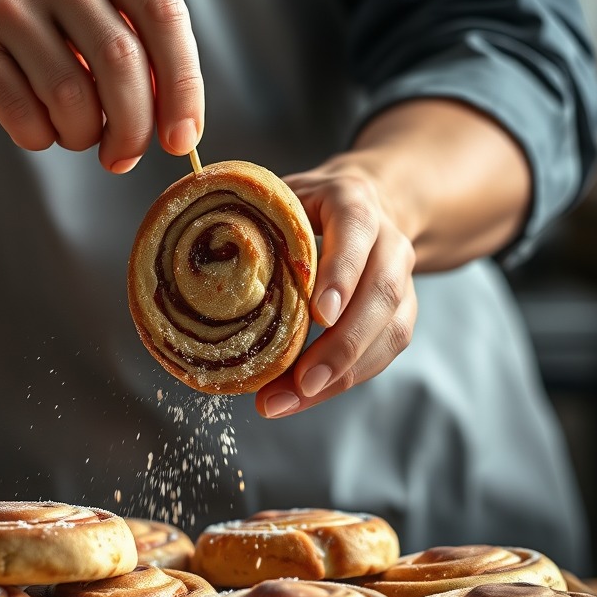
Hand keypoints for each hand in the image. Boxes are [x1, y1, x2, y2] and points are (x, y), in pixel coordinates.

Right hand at [0, 0, 203, 171]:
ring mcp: (10, 5)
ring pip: (72, 97)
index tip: (182, 139)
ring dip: (83, 135)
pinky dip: (41, 137)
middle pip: (121, 64)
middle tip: (124, 157)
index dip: (183, 87)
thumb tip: (175, 125)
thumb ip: (142, 47)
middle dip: (133, 128)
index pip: (165, 18)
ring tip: (77, 132)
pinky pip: (23, 115)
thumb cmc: (45, 2)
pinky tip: (40, 127)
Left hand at [254, 158, 417, 417]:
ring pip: (391, 330)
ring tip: (290, 400)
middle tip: (303, 381)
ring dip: (342, 373)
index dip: (341, 271)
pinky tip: (303, 396)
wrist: (362, 206)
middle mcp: (387, 239)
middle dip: (344, 343)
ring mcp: (401, 278)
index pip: (355, 228)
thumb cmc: (303, 206)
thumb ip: (249, 218)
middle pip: (382, 291)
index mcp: (352, 201)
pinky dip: (344, 379)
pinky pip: (383, 351)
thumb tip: (195, 255)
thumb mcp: (276, 197)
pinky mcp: (400, 313)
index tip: (320, 315)